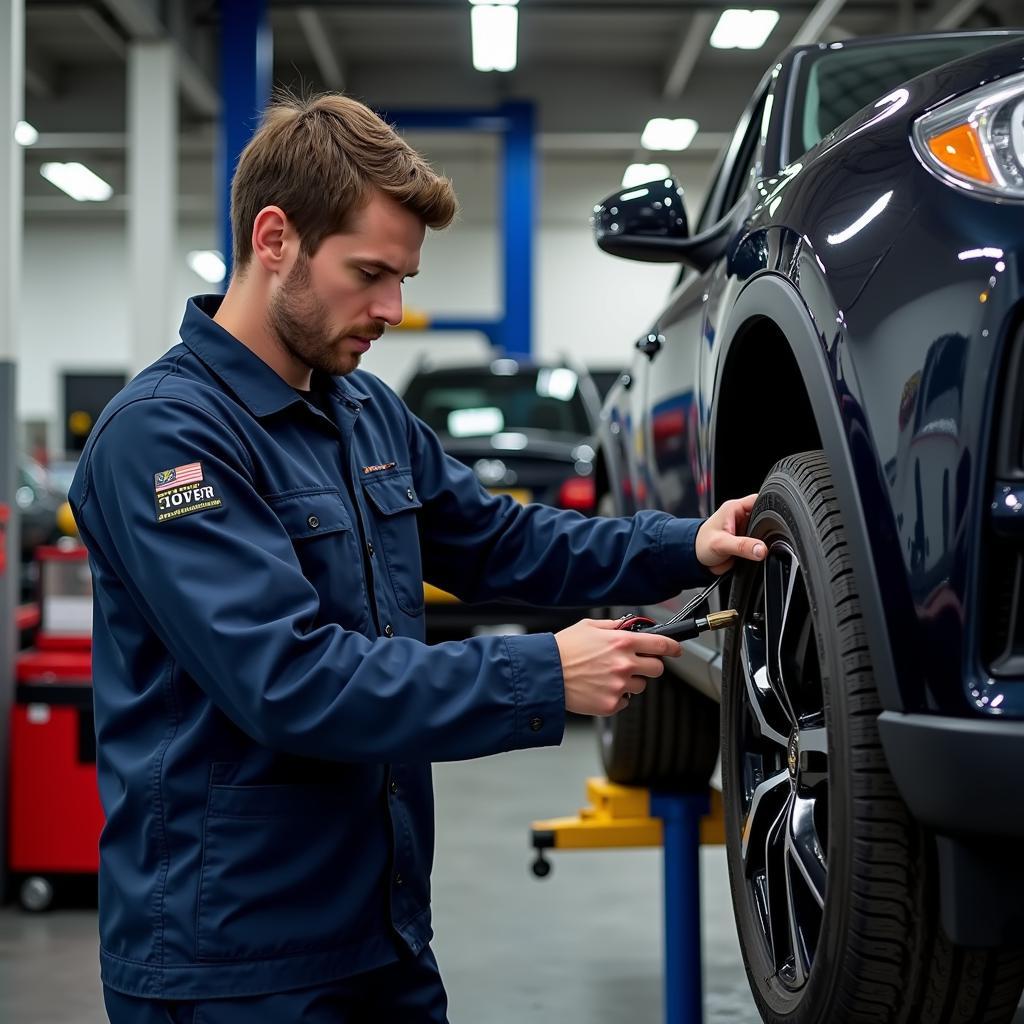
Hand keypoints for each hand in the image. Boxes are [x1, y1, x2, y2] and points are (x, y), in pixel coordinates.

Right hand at [554, 618, 680, 716]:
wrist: (545, 674)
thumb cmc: (563, 649)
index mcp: (621, 642)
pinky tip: (600, 688)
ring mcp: (618, 686)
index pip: (661, 644)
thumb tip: (626, 626)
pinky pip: (624, 702)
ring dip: (630, 682)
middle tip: (635, 665)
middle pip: (657, 669)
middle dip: (649, 666)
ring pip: (640, 686)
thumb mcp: (588, 626)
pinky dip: (615, 697)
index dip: (673, 647)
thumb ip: (612, 626)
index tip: (676, 649)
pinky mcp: (610, 704)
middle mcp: (624, 664)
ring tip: (607, 676)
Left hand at [695, 494, 765, 574]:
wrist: (696, 560)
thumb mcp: (721, 544)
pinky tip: (759, 554)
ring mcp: (745, 530)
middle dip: (768, 528)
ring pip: (763, 532)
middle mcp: (741, 517)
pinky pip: (760, 544)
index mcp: (734, 509)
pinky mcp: (747, 542)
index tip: (778, 519)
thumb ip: (742, 546)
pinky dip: (761, 549)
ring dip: (764, 540)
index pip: (759, 500)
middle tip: (766, 540)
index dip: (771, 506)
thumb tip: (761, 549)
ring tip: (759, 549)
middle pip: (765, 517)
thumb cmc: (701, 545)